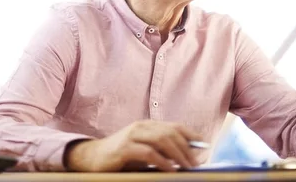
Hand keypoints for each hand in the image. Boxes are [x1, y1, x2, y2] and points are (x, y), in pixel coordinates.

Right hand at [65, 120, 203, 171]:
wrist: (91, 158)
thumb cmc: (120, 158)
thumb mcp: (143, 152)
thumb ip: (161, 152)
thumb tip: (186, 159)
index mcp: (147, 125)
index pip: (174, 126)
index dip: (191, 135)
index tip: (204, 146)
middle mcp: (140, 126)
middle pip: (170, 132)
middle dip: (187, 148)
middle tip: (197, 163)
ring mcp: (131, 135)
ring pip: (162, 139)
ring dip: (178, 154)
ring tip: (187, 167)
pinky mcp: (124, 148)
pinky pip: (148, 152)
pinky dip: (162, 161)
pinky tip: (170, 170)